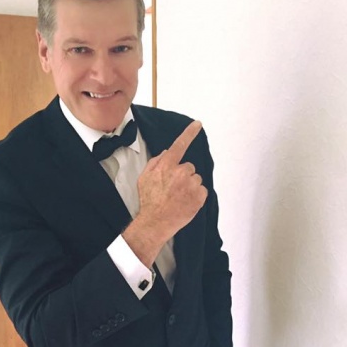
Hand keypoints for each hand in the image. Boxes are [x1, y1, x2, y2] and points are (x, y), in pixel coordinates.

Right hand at [123, 120, 207, 266]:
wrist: (156, 222)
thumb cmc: (149, 201)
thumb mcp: (144, 178)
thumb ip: (155, 163)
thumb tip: (166, 153)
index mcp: (166, 166)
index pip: (180, 145)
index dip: (189, 133)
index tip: (198, 124)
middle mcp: (180, 172)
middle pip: (189, 167)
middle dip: (183, 175)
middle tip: (173, 189)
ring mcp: (191, 184)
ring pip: (196, 179)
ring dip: (190, 186)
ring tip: (178, 197)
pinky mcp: (199, 196)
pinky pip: (202, 190)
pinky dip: (196, 196)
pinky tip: (185, 202)